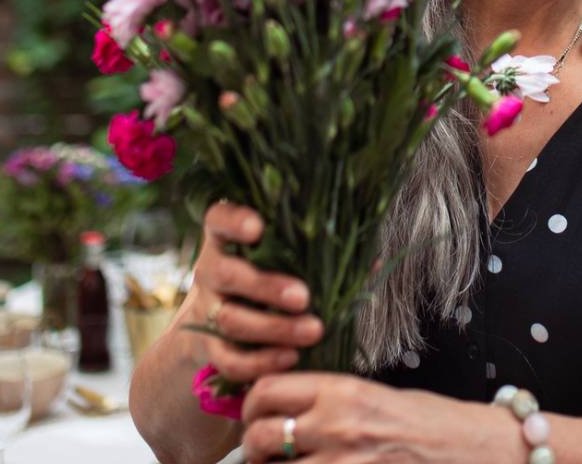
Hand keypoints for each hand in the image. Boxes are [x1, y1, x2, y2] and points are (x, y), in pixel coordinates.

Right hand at [190, 201, 326, 383]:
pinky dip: (259, 362)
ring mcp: (207, 310)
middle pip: (226, 274)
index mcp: (227, 239)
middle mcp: (210, 270)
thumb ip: (323, 254)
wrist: (230, 323)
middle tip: (303, 297)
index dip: (234, 220)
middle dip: (265, 286)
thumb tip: (374, 262)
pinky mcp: (209, 347)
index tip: (258, 227)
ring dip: (273, 328)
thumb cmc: (274, 277)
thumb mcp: (291, 259)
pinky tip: (291, 358)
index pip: (219, 219)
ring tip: (313, 331)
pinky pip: (228, 359)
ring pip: (230, 320)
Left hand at [239, 373, 521, 463]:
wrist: (471, 449)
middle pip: (263, 436)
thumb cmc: (428, 421)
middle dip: (255, 447)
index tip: (255, 415)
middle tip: (262, 452)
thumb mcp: (374, 395)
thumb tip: (284, 408)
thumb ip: (328, 400)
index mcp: (342, 390)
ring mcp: (344, 463)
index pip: (268, 391)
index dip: (251, 406)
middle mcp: (337, 425)